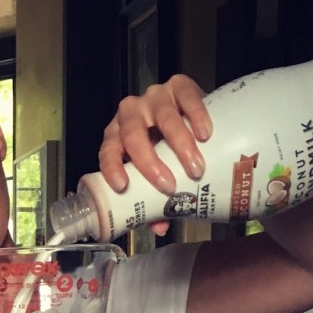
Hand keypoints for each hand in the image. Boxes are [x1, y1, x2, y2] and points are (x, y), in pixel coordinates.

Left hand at [98, 75, 211, 234]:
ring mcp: (154, 97)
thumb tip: (160, 227)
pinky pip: (186, 96)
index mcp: (117, 136)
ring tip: (195, 168)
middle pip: (134, 135)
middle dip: (150, 163)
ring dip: (180, 145)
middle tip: (168, 186)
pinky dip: (196, 116)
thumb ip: (154, 199)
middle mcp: (131, 114)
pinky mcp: (179, 85)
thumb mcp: (156, 172)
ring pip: (163, 117)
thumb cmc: (165, 150)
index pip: (108, 151)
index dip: (112, 167)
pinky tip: (204, 134)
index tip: (122, 186)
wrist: (188, 116)